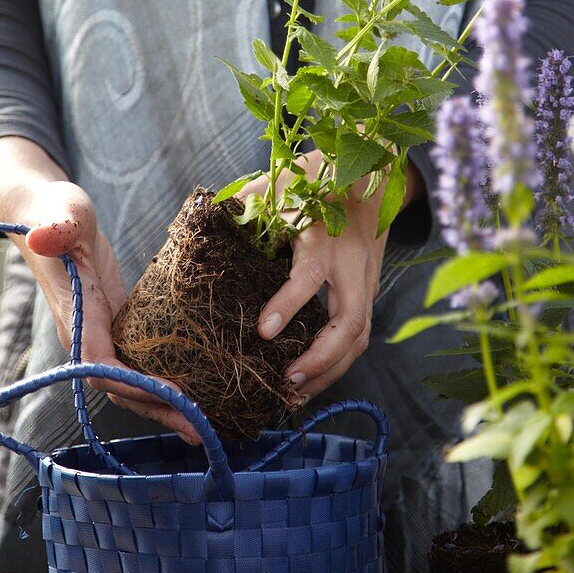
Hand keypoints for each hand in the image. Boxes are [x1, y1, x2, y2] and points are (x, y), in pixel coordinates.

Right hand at [0, 139, 200, 443]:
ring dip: (165, 404)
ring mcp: (102, 333)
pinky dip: (165, 380)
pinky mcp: (118, 326)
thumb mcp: (65, 211)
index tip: (174, 392)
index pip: (102, 363)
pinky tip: (197, 391)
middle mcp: (86, 333)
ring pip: (133, 381)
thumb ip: (60, 224)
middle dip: (159, 407)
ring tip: (204, 424)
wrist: (50, 214)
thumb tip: (48, 236)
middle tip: (201, 426)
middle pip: (121, 386)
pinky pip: (141, 363)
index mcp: (75, 314)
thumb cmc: (58, 212)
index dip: (134, 383)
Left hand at [241, 152, 424, 400]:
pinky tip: (311, 381)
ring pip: (359, 337)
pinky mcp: (369, 293)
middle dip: (320, 358)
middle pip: (350, 322)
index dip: (287, 304)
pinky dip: (337, 362)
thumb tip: (202, 221)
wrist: (372, 177)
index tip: (262, 331)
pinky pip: (359, 335)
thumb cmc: (317, 180)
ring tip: (294, 395)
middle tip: (285, 380)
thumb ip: (246, 201)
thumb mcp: (281, 184)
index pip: (309, 276)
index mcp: (325, 236)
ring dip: (330, 370)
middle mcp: (352, 263)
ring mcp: (367, 281)